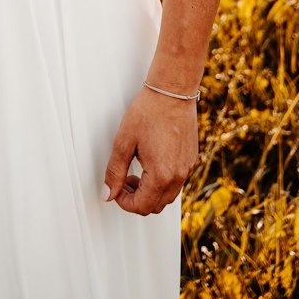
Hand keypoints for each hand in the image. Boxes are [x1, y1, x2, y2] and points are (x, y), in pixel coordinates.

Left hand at [103, 87, 198, 214]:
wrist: (172, 92)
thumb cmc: (148, 112)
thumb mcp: (124, 142)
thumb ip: (114, 171)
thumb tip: (108, 194)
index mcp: (161, 175)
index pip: (141, 206)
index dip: (124, 202)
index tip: (116, 189)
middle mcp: (178, 176)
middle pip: (155, 206)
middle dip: (136, 199)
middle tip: (124, 180)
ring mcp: (187, 169)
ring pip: (167, 196)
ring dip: (149, 192)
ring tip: (136, 172)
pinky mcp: (190, 160)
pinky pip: (176, 182)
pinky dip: (161, 182)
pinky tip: (150, 163)